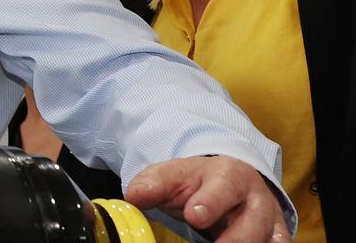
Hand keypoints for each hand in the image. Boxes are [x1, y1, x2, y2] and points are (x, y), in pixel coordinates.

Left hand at [126, 156, 290, 242]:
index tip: (194, 215)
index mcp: (227, 174)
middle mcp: (254, 197)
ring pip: (270, 237)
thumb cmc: (196, 182)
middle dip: (236, 236)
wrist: (228, 182)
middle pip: (254, 218)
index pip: (221, 186)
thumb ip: (152, 184)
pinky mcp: (277, 236)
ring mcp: (270, 219)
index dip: (210, 201)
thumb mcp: (173, 176)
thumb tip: (132, 196)